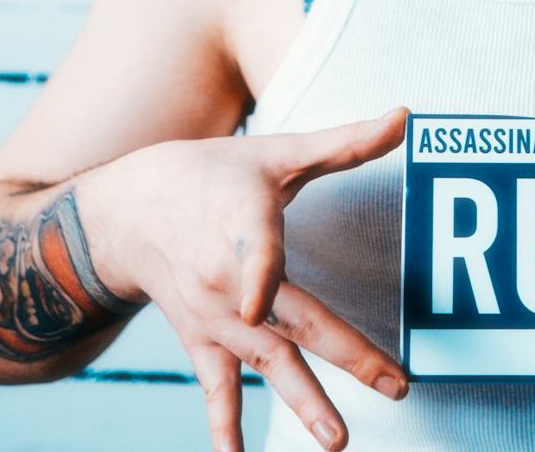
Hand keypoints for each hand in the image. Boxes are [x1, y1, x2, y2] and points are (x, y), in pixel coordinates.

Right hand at [76, 107, 410, 451]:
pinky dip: (225, 428)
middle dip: (346, 353)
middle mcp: (228, 277)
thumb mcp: (277, 152)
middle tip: (396, 387)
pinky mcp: (200, 340)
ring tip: (338, 440)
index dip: (259, 273)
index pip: (257, 250)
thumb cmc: (214, 175)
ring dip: (303, 402)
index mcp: (245, 222)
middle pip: (292, 320)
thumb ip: (346, 142)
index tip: (259, 302)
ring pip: (266, 362)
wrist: (127, 211)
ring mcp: (214, 316)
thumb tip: (407, 115)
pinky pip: (216, 389)